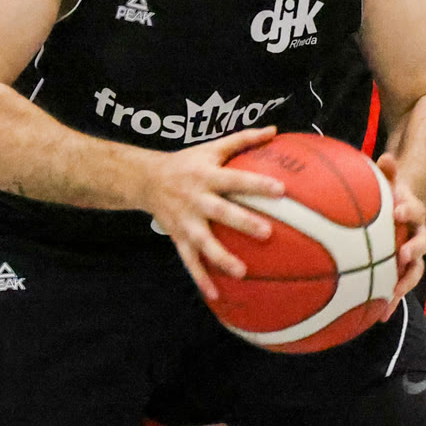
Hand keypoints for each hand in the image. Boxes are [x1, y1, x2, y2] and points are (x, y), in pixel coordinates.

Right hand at [140, 126, 284, 299]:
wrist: (144, 180)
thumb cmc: (186, 163)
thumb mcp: (210, 148)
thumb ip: (242, 140)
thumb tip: (274, 130)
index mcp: (206, 176)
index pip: (234, 179)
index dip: (256, 184)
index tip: (281, 191)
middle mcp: (195, 199)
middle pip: (220, 212)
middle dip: (242, 222)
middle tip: (266, 233)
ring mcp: (186, 221)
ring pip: (203, 242)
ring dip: (220, 257)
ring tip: (241, 272)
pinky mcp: (178, 238)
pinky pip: (190, 261)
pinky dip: (201, 279)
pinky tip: (216, 296)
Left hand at [378, 152, 425, 301]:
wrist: (398, 213)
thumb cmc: (388, 196)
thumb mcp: (388, 182)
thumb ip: (388, 172)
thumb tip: (387, 156)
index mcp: (413, 212)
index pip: (414, 210)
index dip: (408, 210)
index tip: (396, 211)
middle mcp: (418, 234)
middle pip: (422, 243)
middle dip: (413, 250)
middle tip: (402, 255)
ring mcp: (413, 255)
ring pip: (416, 270)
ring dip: (405, 281)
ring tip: (392, 293)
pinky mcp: (404, 272)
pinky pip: (400, 287)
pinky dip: (391, 301)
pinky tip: (379, 317)